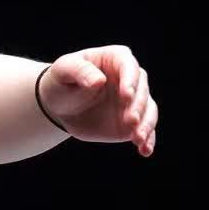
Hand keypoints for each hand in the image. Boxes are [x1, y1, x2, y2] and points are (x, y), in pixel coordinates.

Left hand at [39, 45, 157, 155]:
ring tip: (138, 139)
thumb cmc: (62, 81)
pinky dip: (148, 140)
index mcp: (116, 59)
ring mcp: (133, 101)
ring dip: (146, 125)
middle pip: (142, 90)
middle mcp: (130, 79)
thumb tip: (99, 80)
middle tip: (131, 121)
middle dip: (139, 106)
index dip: (130, 80)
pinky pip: (145, 130)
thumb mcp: (63, 70)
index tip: (125, 96)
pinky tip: (145, 150)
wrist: (59, 106)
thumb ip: (80, 71)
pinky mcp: (132, 121)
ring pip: (148, 110)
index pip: (129, 66)